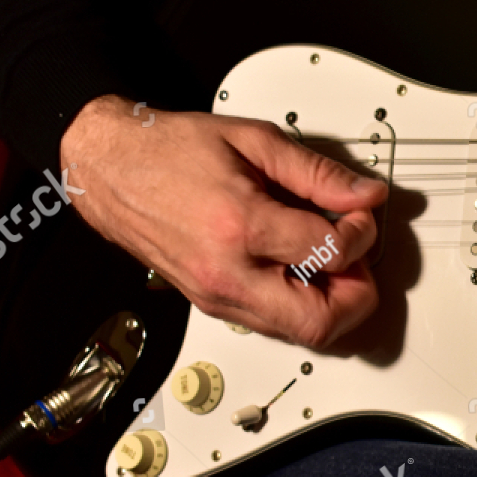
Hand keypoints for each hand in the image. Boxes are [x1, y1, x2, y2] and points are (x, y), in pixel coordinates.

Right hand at [59, 94, 388, 347]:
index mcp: (240, 225)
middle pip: (320, 322)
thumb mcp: (255, 141)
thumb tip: (364, 195)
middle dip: (357, 294)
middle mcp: (226, 272)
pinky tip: (300, 268)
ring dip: (331, 304)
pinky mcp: (212, 304)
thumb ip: (317, 173)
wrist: (111, 168)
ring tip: (329, 261)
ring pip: (299, 334)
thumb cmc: (171, 151)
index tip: (360, 214)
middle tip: (358, 259)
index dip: (362, 233)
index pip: (330, 253)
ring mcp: (217, 296)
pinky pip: (274, 323)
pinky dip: (301, 304)